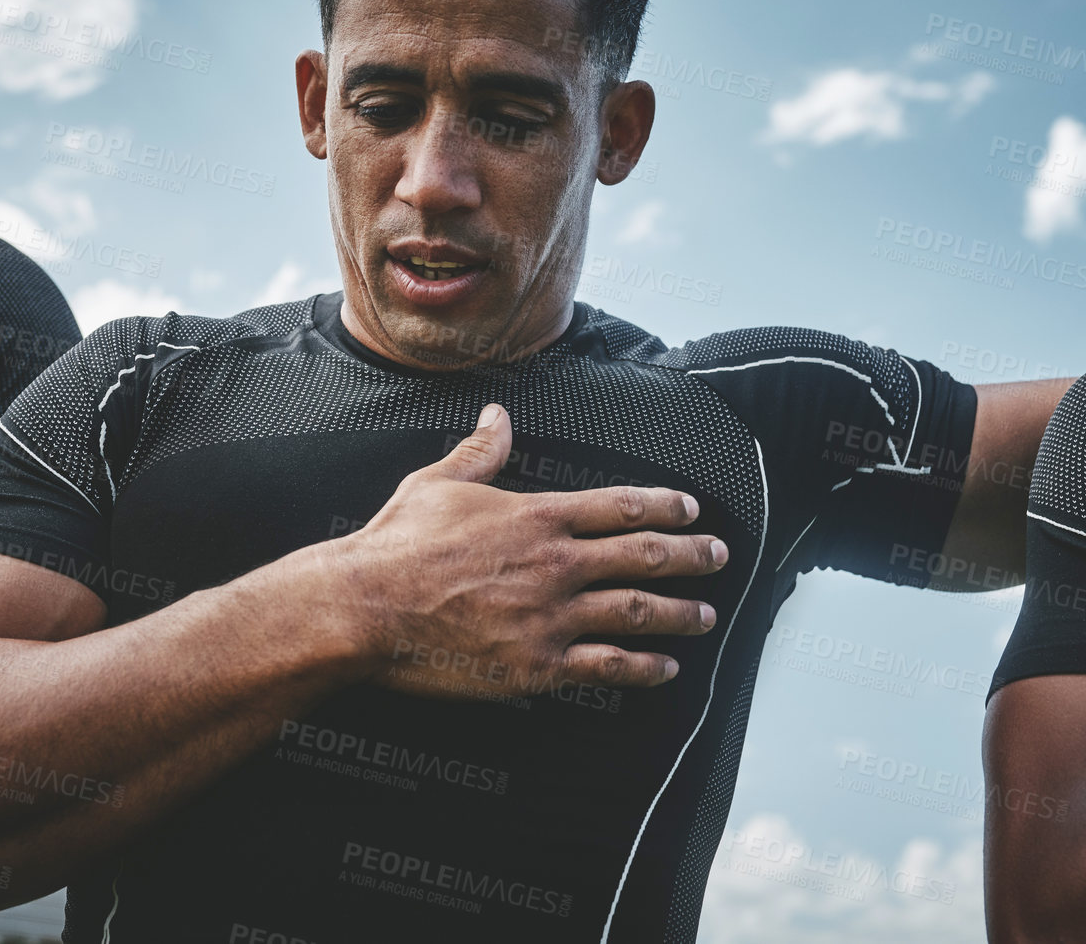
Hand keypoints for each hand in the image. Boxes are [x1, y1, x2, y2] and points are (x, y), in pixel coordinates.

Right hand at [338, 403, 727, 698]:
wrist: (367, 607)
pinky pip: (607, 666)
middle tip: (718, 555)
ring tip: (706, 615)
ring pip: (638, 612)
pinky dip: (643, 668)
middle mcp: (557, 563)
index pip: (620, 506)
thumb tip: (497, 417)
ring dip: (680, 613)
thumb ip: (479, 451)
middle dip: (691, 555)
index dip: (663, 507)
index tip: (690, 509)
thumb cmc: (396, 545)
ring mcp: (552, 616)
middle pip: (644, 556)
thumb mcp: (437, 483)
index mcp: (537, 516)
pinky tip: (665, 668)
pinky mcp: (538, 665)